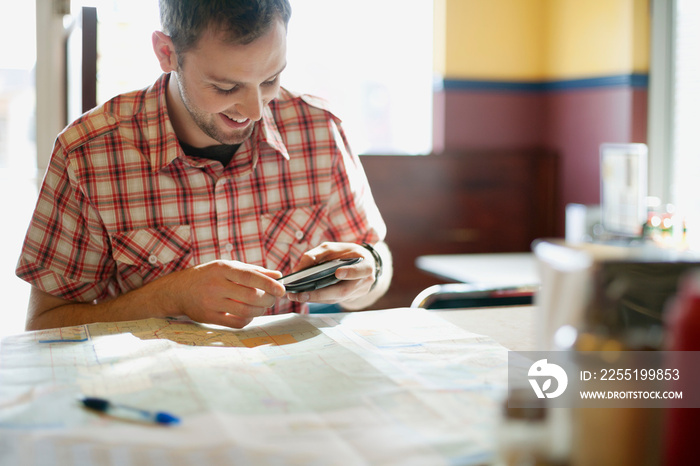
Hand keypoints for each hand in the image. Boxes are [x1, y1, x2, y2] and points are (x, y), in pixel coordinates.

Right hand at [165, 260, 285, 327]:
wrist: (179, 290)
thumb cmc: (208, 275)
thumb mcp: (228, 266)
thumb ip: (253, 270)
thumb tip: (278, 275)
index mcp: (222, 269)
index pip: (249, 276)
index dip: (268, 283)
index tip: (282, 289)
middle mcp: (216, 285)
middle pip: (251, 296)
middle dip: (268, 299)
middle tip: (273, 297)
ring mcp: (212, 303)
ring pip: (246, 311)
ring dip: (261, 310)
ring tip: (262, 305)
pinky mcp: (209, 318)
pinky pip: (237, 323)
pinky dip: (249, 319)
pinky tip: (249, 313)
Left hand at [286, 242, 374, 304]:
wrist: (362, 264)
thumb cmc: (348, 253)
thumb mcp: (334, 248)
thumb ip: (317, 255)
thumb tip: (298, 269)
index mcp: (366, 265)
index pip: (362, 270)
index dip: (351, 272)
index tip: (338, 273)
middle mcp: (364, 282)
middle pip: (343, 291)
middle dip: (321, 293)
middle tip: (302, 294)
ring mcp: (357, 293)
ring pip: (335, 298)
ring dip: (315, 298)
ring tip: (296, 296)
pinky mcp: (349, 299)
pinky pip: (332, 300)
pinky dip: (317, 298)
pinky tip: (303, 296)